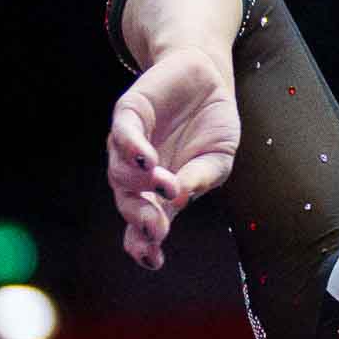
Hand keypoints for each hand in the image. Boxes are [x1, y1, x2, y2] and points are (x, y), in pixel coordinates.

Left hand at [103, 45, 239, 269]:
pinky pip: (123, 135)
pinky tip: (148, 160)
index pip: (144, 225)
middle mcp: (139, 174)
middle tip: (155, 227)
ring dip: (141, 184)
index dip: (143, 244)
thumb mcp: (218, 160)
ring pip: (120, 174)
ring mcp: (130, 145)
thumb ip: (200, 179)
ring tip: (165, 183)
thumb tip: (180, 196)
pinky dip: (132, 149)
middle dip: (140, 219)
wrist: (207, 78)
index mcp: (161, 193)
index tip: (152, 260)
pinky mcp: (129, 114)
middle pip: (128, 204)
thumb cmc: (212, 125)